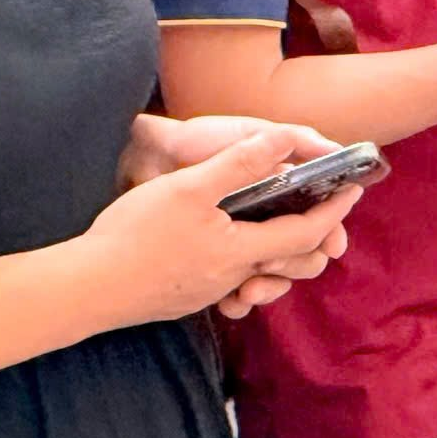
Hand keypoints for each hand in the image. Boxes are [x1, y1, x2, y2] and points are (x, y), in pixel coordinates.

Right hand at [80, 124, 360, 327]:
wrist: (85, 288)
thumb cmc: (135, 235)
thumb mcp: (190, 187)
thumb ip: (239, 163)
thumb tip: (282, 139)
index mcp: (240, 250)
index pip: (304, 233)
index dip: (332, 212)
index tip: (351, 192)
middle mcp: (230, 278)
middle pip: (290, 263)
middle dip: (315, 239)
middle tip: (326, 212)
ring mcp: (206, 292)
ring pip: (259, 274)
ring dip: (279, 254)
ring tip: (281, 226)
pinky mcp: (184, 298)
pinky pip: (229, 283)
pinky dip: (245, 265)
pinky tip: (227, 248)